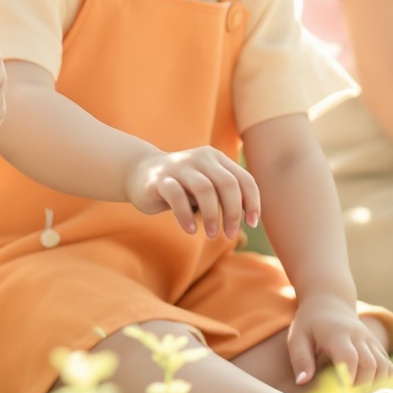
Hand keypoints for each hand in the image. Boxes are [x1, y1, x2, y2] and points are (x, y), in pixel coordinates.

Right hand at [125, 146, 259, 238]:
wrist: (140, 173)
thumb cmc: (182, 185)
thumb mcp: (207, 185)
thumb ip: (226, 195)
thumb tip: (251, 218)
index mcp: (216, 158)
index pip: (244, 179)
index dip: (252, 202)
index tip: (252, 223)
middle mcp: (200, 158)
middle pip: (227, 184)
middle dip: (233, 212)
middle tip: (230, 234)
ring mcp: (179, 166)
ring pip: (204, 189)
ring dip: (213, 215)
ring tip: (212, 234)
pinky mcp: (160, 179)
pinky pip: (177, 197)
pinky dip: (186, 216)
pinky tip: (190, 230)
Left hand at [286, 291, 392, 389]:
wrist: (330, 301)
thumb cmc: (310, 322)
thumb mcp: (297, 337)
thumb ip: (300, 358)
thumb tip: (302, 382)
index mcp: (338, 333)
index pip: (349, 358)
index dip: (347, 379)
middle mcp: (359, 336)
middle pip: (370, 365)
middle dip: (361, 388)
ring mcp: (371, 341)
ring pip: (383, 367)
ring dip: (374, 386)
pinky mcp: (378, 346)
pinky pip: (389, 366)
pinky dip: (384, 381)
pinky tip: (370, 391)